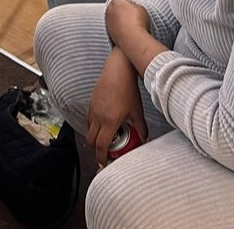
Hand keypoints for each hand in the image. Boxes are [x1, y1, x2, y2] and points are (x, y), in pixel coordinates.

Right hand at [87, 49, 147, 166]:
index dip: (101, 157)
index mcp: (110, 121)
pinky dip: (92, 126)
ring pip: (88, 130)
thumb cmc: (128, 89)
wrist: (117, 71)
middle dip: (96, 150)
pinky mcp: (90, 103)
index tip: (104, 163)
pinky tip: (102, 124)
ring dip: (94, 138)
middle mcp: (98, 117)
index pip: (101, 145)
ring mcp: (92, 109)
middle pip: (91, 140)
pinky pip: (88, 120)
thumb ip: (140, 127)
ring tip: (105, 139)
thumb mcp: (137, 110)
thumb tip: (144, 138)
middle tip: (106, 153)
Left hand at [104, 0, 150, 44]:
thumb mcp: (141, 7)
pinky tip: (127, 33)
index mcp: (116, 0)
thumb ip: (135, 5)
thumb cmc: (137, 22)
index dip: (129, 4)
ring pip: (114, 20)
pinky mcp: (108, 33)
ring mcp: (107, 22)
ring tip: (131, 27)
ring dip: (120, 22)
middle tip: (133, 17)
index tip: (134, 8)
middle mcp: (109, 10)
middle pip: (116, 9)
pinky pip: (114, 29)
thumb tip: (134, 7)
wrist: (132, 39)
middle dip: (123, 12)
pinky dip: (119, 30)